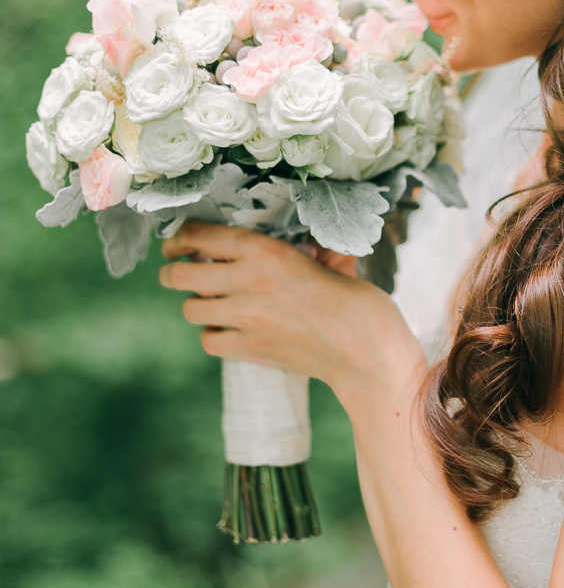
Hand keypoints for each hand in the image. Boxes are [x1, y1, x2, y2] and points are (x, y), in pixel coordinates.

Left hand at [158, 221, 424, 406]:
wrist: (366, 351)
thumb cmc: (357, 302)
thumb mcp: (332, 260)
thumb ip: (308, 248)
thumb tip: (302, 239)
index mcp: (266, 250)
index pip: (201, 236)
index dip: (180, 236)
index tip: (175, 241)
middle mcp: (248, 280)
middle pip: (182, 273)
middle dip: (173, 270)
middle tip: (175, 270)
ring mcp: (244, 317)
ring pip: (191, 308)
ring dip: (196, 303)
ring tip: (209, 301)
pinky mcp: (248, 349)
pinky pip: (207, 339)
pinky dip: (213, 333)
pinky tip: (227, 328)